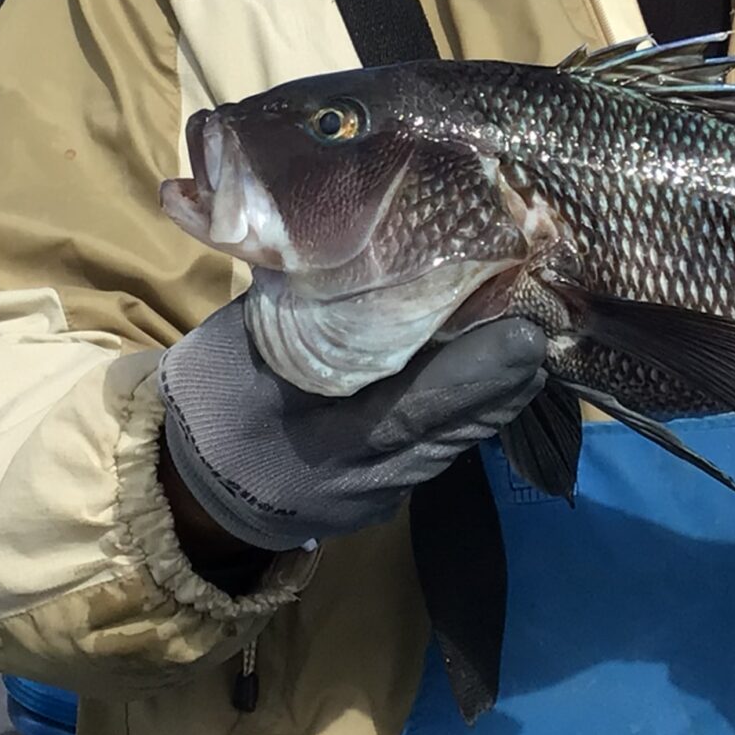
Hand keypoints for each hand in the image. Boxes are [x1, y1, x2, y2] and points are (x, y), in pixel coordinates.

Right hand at [158, 304, 548, 552]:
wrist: (188, 489)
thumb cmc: (212, 401)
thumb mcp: (241, 346)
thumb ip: (303, 303)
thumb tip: (356, 239)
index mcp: (325, 434)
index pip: (420, 406)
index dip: (479, 370)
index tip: (525, 332)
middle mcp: (369, 473)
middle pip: (460, 425)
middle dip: (507, 373)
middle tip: (545, 316)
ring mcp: (384, 490)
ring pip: (460, 439)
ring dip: (497, 390)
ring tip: (527, 334)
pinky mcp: (390, 495)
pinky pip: (443, 449)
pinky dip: (469, 411)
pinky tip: (489, 373)